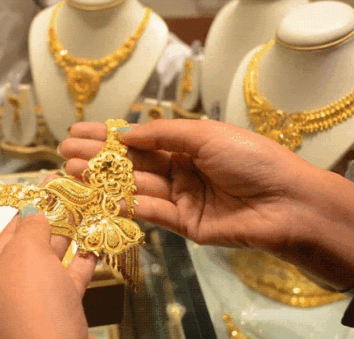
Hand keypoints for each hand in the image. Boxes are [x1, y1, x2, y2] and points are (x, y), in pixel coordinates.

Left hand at [0, 180, 97, 338]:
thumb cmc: (28, 305)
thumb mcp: (26, 254)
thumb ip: (32, 225)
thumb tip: (37, 213)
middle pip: (9, 238)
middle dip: (30, 209)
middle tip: (49, 182)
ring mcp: (24, 298)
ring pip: (41, 255)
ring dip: (60, 228)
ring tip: (76, 198)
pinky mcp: (52, 309)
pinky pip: (65, 275)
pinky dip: (80, 256)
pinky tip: (95, 235)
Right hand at [61, 119, 353, 289]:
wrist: (287, 203)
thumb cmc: (251, 159)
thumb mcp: (205, 134)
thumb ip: (162, 133)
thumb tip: (125, 132)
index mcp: (188, 144)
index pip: (140, 138)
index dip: (109, 134)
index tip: (78, 130)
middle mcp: (181, 169)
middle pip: (132, 163)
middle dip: (99, 156)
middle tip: (66, 151)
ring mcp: (181, 197)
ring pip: (135, 187)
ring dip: (105, 180)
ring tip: (74, 170)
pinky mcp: (184, 224)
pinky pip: (150, 212)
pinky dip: (126, 205)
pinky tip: (101, 196)